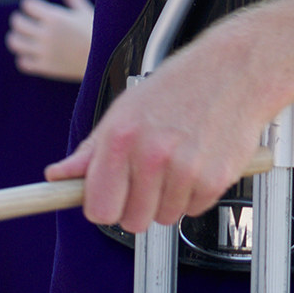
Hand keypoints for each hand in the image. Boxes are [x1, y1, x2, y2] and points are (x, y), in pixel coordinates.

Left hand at [6, 0, 92, 80]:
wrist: (106, 61)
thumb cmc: (96, 33)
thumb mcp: (85, 12)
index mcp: (55, 17)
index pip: (27, 4)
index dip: (29, 4)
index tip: (34, 8)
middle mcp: (46, 34)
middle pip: (17, 22)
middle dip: (18, 19)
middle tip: (23, 20)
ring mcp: (44, 51)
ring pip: (15, 42)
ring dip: (15, 38)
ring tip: (21, 37)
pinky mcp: (46, 68)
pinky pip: (23, 62)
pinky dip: (23, 58)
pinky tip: (31, 54)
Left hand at [47, 24, 273, 233]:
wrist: (235, 70)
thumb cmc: (180, 86)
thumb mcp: (125, 110)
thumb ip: (90, 151)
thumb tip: (57, 176)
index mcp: (120, 137)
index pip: (98, 209)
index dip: (105, 205)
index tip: (111, 197)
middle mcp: (151, 155)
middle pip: (132, 222)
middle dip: (138, 206)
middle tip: (149, 176)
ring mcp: (184, 170)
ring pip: (164, 218)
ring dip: (169, 198)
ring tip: (178, 161)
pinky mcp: (214, 179)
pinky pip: (194, 209)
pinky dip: (195, 194)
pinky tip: (198, 162)